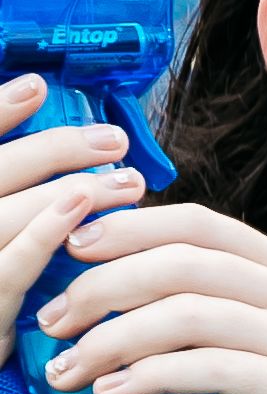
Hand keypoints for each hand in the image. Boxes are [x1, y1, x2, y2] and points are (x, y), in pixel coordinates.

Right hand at [0, 75, 148, 328]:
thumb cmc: (3, 307)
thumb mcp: (13, 246)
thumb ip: (23, 198)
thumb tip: (68, 160)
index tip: (37, 86)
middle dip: (51, 150)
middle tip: (114, 141)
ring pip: (4, 215)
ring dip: (68, 191)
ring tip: (127, 181)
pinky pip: (8, 267)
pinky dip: (42, 233)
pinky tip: (79, 211)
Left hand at [35, 197, 266, 393]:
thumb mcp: (258, 351)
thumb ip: (208, 313)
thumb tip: (106, 295)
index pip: (196, 224)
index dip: (125, 229)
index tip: (68, 253)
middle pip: (181, 263)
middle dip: (100, 288)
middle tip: (51, 324)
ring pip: (186, 314)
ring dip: (111, 339)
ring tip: (68, 369)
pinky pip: (208, 368)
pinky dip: (148, 377)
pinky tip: (111, 393)